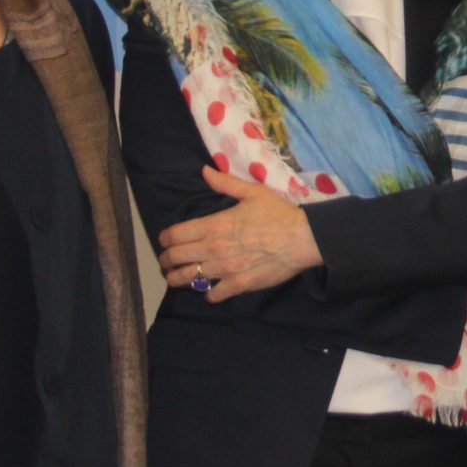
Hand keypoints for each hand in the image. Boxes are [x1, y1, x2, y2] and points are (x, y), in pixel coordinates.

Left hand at [160, 168, 324, 300]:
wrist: (302, 238)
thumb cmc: (278, 213)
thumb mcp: (252, 192)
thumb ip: (225, 183)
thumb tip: (205, 171)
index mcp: (214, 225)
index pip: (175, 234)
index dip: (165, 239)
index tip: (164, 241)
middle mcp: (213, 248)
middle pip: (176, 257)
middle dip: (166, 260)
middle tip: (166, 261)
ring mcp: (224, 269)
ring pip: (188, 278)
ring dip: (177, 279)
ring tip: (175, 278)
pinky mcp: (238, 285)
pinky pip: (214, 294)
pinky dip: (208, 294)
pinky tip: (210, 291)